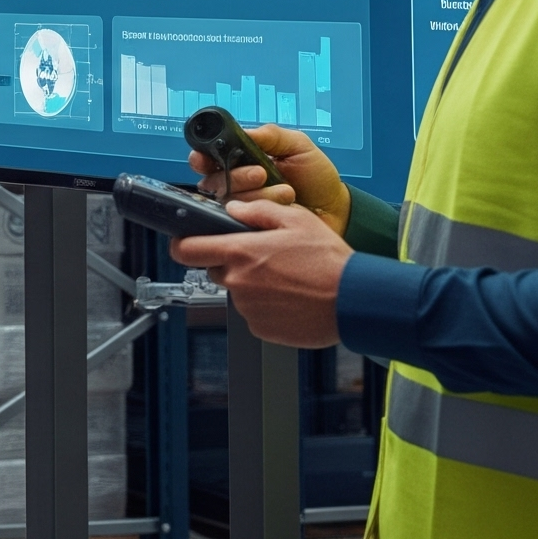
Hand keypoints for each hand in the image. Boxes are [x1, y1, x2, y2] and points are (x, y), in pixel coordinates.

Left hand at [166, 199, 353, 347]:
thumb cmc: (329, 260)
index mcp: (241, 252)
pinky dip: (265, 305)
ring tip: (286, 278)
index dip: (182, 244)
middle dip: (231, 262)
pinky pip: (253, 313)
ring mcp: (249, 308)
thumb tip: (234, 208)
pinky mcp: (261, 329)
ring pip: (237, 291)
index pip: (187, 250)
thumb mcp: (296, 220)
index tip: (184, 242)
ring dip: (252, 285)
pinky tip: (290, 297)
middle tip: (264, 258)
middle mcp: (239, 282)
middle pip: (216, 269)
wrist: (355, 301)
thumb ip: (258, 212)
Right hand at [186, 123, 350, 237]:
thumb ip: (272, 135)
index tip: (210, 158)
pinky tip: (283, 204)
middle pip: (211, 180)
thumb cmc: (316, 178)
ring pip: (228, 200)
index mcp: (241, 159)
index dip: (201, 157)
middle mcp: (236, 183)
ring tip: (286, 191)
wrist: (335, 210)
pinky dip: (264, 209)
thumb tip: (243, 131)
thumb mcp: (299, 146)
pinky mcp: (250, 225)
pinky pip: (242, 218)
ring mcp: (242, 206)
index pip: (206, 157)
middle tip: (262, 172)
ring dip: (258, 194)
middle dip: (237, 175)